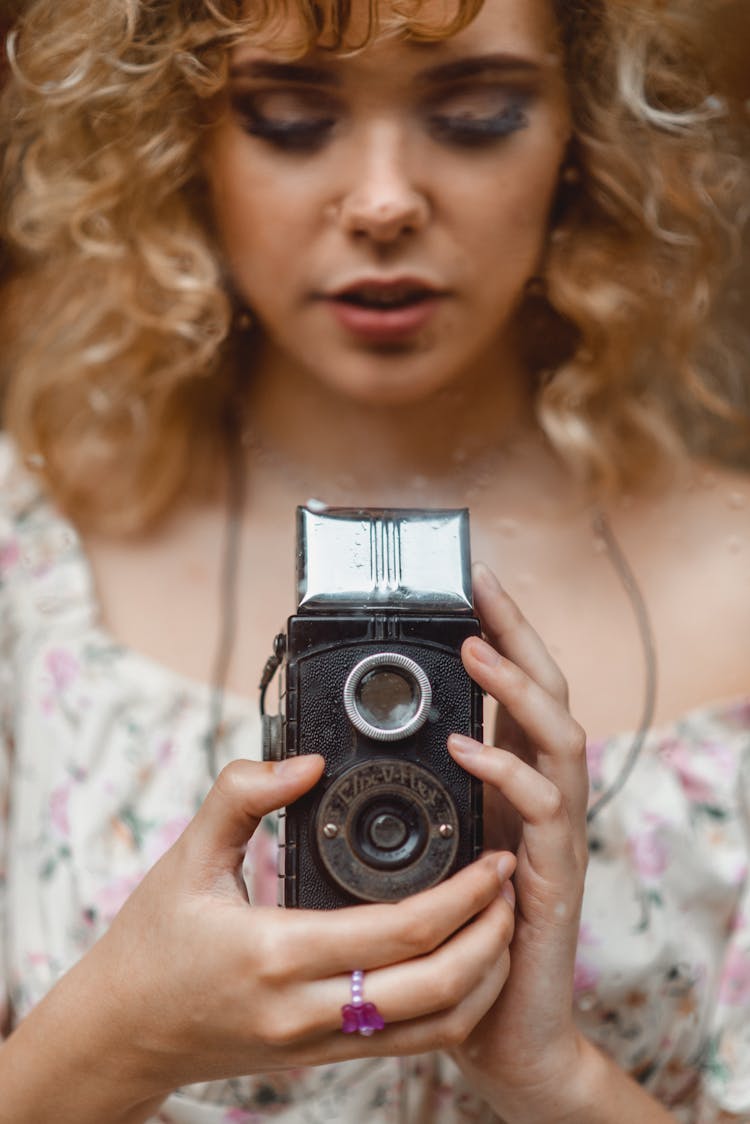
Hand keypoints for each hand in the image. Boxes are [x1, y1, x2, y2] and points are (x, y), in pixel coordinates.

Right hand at [60, 754, 515, 1108]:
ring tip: (502, 921)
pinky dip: (452, 1007)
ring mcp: (317, 1044)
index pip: (401, 932)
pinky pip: (409, 1044)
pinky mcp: (321, 1058)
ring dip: (483, 976)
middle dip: (491, 933)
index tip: (495, 855)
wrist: (119, 1033)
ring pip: (435, 1028)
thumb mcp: (187, 855)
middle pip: (436, 987)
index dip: (464, 895)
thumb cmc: (150, 943)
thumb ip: (241, 793)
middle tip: (512, 883)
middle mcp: (305, 1010)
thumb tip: (305, 760)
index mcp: (276, 953)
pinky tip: (464, 965)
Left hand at [447, 562, 588, 1119]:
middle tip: (483, 589)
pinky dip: (508, 771)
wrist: (494, 1025)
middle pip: (550, 691)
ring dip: (519, 687)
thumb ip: (404, 795)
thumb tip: (329, 749)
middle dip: (520, 633)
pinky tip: (469, 749)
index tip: (472, 583)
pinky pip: (544, 808)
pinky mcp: (555, 872)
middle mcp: (539, 794)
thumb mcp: (422, 844)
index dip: (501, 633)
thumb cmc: (450, 932)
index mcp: (506, 781)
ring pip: (560, 735)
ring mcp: (554, 831)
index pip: (515, 688)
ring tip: (476, 650)